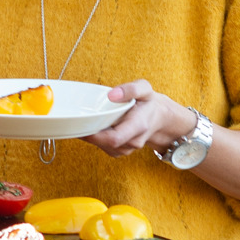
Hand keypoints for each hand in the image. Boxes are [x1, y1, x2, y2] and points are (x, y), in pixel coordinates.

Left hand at [85, 79, 199, 159]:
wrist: (159, 118)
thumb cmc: (149, 103)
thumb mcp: (145, 89)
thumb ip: (131, 89)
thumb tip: (112, 94)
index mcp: (138, 126)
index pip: (114, 139)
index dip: (95, 136)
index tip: (82, 126)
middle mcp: (133, 141)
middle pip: (105, 144)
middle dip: (90, 134)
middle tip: (79, 120)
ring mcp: (127, 149)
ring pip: (103, 147)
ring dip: (93, 136)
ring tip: (89, 121)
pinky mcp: (121, 151)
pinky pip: (104, 147)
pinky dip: (97, 138)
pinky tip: (96, 127)